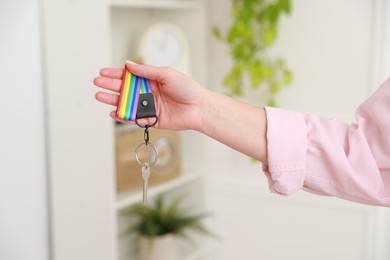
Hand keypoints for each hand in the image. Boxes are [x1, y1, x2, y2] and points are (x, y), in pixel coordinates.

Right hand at [94, 63, 208, 130]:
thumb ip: (146, 71)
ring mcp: (149, 106)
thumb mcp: (166, 74)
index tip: (103, 72)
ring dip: (113, 100)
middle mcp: (148, 92)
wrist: (199, 107)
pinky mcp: (151, 120)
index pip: (130, 76)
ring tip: (100, 96)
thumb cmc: (187, 89)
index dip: (115, 74)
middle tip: (97, 83)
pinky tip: (114, 112)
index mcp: (151, 79)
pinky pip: (134, 118)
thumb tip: (128, 65)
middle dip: (110, 86)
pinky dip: (124, 116)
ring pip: (127, 103)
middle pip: (125, 89)